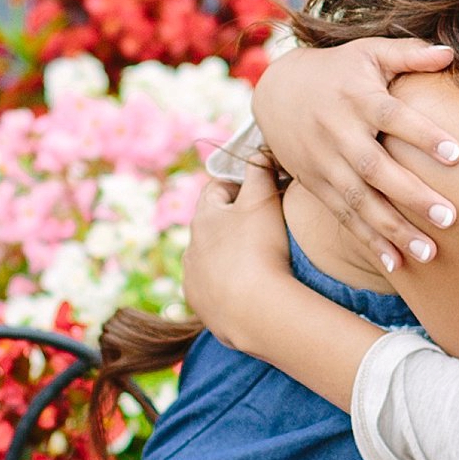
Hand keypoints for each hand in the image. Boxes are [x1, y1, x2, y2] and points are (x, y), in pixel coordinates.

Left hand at [182, 159, 301, 356]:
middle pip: (214, 225)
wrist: (254, 309)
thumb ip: (260, 169)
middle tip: (267, 232)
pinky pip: (213, 287)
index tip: (265, 197)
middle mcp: (191, 245)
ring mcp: (193, 276)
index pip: (219, 189)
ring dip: (230, 257)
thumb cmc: (259, 248)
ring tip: (259, 265)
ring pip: (211, 258)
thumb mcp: (263, 199)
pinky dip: (228, 285)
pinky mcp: (199, 303)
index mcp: (204, 216)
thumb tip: (260, 150)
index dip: (243, 188)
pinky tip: (249, 289)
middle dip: (236, 224)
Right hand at [248, 36, 458, 274]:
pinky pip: (343, 217)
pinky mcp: (317, 186)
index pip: (391, 116)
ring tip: (429, 253)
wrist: (276, 92)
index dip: (422, 134)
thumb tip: (451, 52)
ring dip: (393, 230)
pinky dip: (368, 242)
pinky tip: (396, 265)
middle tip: (450, 218)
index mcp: (356, 97)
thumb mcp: (368, 52)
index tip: (456, 154)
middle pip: (375, 168)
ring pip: (360, 201)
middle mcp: (339, 133)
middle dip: (412, 195)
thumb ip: (409, 53)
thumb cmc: (337, 70)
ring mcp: (325, 164)